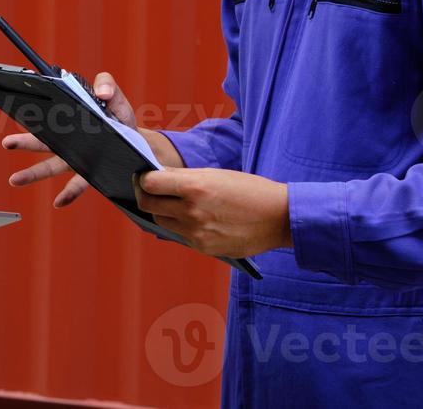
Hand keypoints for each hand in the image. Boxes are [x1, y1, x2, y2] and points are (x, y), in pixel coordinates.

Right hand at [1, 71, 183, 206]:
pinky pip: (77, 184)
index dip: (32, 114)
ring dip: (32, 173)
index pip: (46, 114)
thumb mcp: (115, 98)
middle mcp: (67, 140)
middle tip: (7, 143)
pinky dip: (68, 193)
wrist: (136, 143)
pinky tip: (58, 202)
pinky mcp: (89, 171)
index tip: (18, 111)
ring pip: (51, 166)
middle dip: (24, 142)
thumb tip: (101, 93)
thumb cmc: (120, 118)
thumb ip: (107, 85)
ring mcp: (76, 157)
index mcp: (69, 119)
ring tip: (14, 180)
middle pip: (42, 141)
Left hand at [133, 168, 291, 258]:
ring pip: (162, 221)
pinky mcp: (204, 247)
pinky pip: (180, 235)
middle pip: (150, 205)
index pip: (150, 184)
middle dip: (146, 195)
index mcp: (195, 187)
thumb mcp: (216, 175)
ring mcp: (197, 232)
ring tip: (173, 202)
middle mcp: (192, 211)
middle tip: (149, 189)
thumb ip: (184, 178)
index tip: (143, 176)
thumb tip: (156, 177)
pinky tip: (194, 217)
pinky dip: (181, 225)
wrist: (279, 217)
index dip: (143, 179)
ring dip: (163, 211)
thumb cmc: (249, 190)